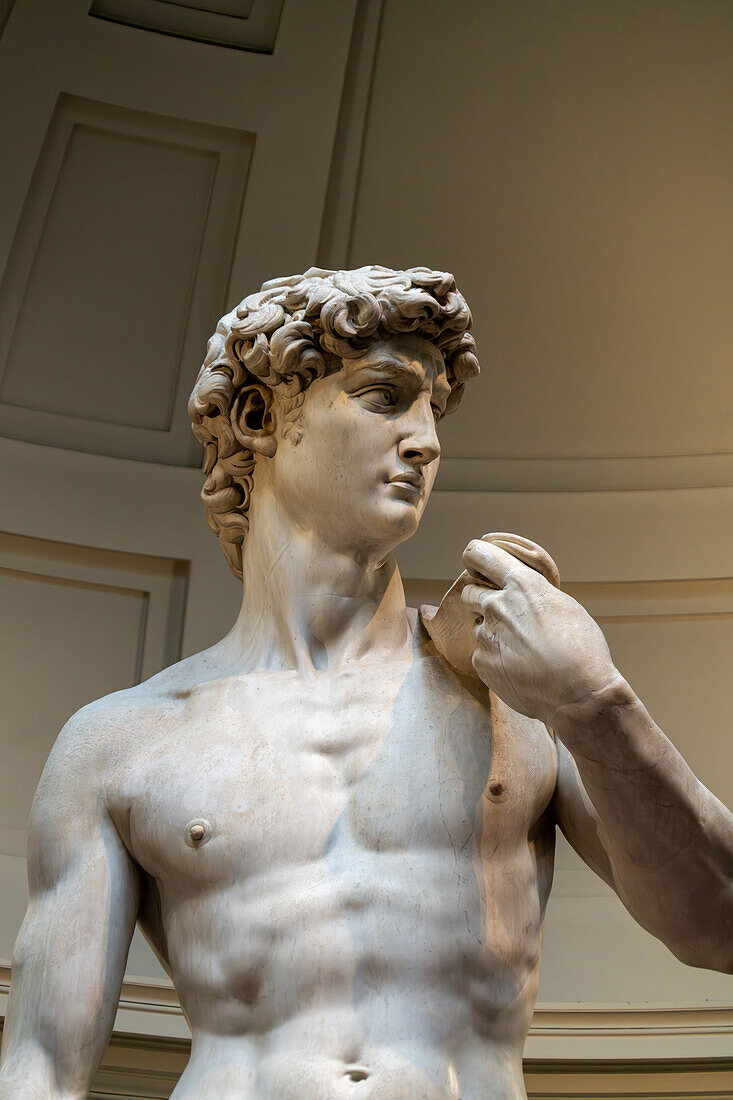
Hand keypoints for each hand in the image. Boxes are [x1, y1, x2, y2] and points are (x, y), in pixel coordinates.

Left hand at [460, 534, 619, 723]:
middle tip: (503, 615)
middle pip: (471, 591)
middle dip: (481, 598)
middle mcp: (498, 605)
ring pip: (479, 625)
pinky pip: (482, 653)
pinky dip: (495, 658)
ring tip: (521, 650)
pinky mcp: (481, 661)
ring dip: (492, 632)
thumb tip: (524, 594)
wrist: (579, 695)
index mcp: (522, 585)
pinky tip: (518, 669)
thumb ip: (535, 596)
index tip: (474, 557)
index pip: (482, 555)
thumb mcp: (564, 607)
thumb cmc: (581, 650)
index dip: (476, 555)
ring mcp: (486, 634)